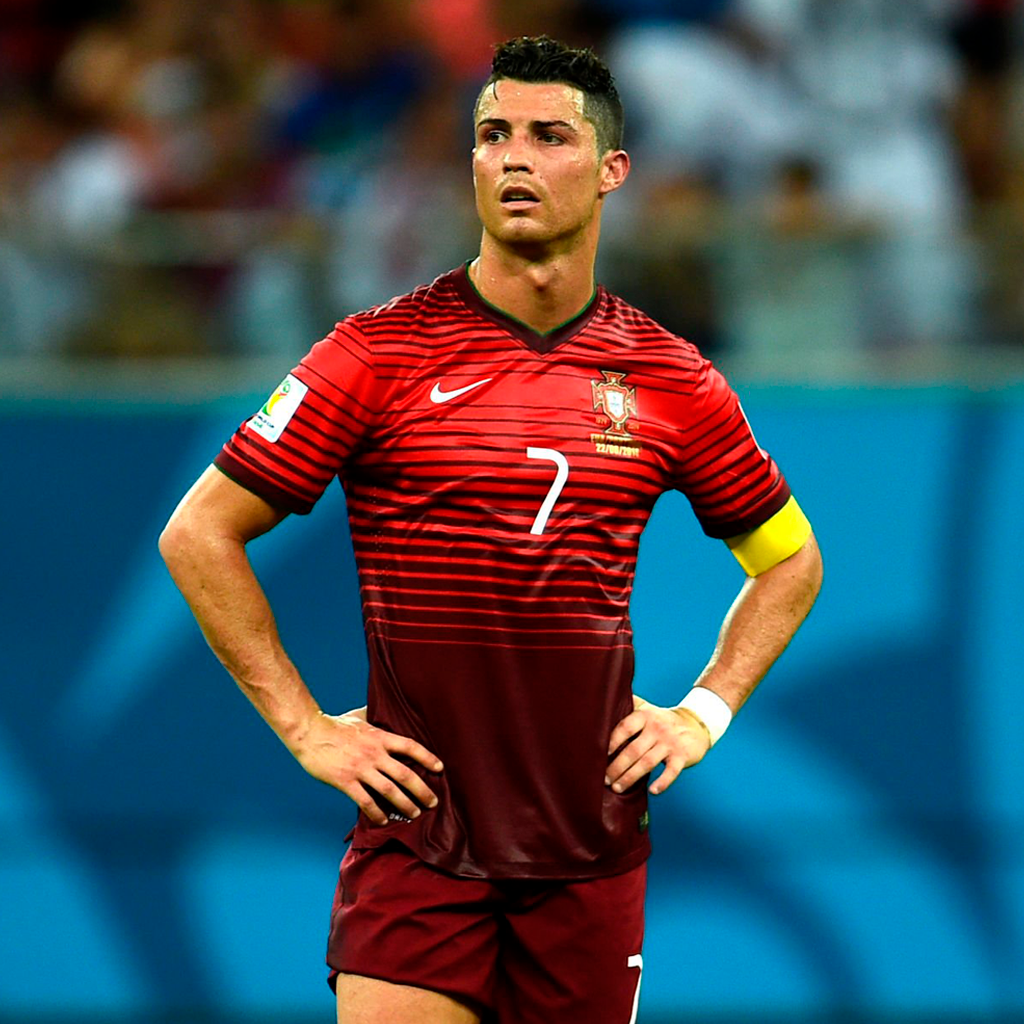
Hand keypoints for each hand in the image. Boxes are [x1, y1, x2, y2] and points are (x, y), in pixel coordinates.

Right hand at [292, 708, 443, 824]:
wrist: (309, 732)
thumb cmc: (333, 724)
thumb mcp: (358, 716)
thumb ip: (372, 716)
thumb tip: (380, 708)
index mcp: (379, 737)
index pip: (410, 746)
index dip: (427, 757)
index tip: (439, 768)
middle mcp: (374, 753)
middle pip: (405, 774)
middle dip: (422, 790)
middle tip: (433, 802)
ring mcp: (361, 768)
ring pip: (389, 791)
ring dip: (405, 805)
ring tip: (414, 814)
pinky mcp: (346, 781)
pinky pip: (366, 801)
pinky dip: (377, 813)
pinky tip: (383, 820)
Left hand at [606, 697, 711, 795]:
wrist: (696, 723)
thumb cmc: (663, 719)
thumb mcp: (647, 709)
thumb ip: (629, 705)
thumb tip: (605, 698)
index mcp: (645, 716)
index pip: (626, 727)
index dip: (613, 740)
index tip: (601, 754)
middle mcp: (657, 728)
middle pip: (633, 749)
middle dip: (617, 766)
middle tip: (605, 779)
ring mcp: (670, 742)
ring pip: (647, 762)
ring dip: (631, 777)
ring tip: (617, 788)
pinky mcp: (683, 756)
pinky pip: (672, 771)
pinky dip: (663, 782)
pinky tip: (653, 791)